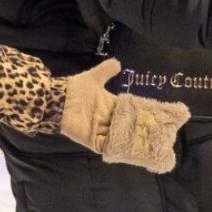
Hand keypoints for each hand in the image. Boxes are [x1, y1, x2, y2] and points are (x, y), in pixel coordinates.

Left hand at [59, 59, 190, 172]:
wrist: (56, 100)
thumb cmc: (74, 89)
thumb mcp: (93, 77)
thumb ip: (106, 70)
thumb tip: (119, 63)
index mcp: (110, 106)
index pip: (128, 111)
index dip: (139, 114)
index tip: (154, 115)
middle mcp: (107, 119)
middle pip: (126, 126)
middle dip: (138, 129)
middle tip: (156, 132)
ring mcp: (100, 130)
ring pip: (119, 137)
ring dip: (130, 140)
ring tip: (146, 143)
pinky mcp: (92, 140)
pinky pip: (107, 146)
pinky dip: (116, 148)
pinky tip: (128, 148)